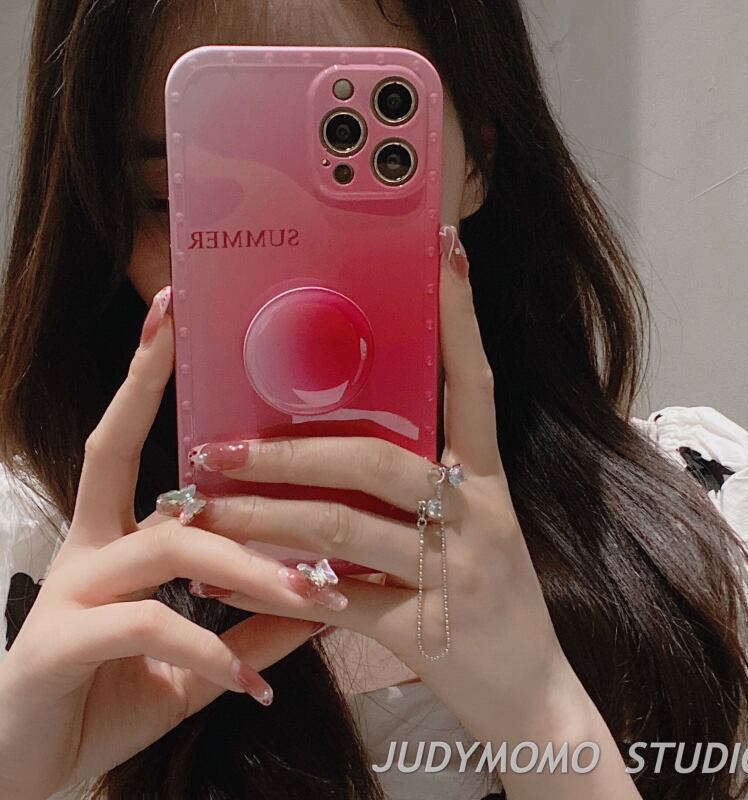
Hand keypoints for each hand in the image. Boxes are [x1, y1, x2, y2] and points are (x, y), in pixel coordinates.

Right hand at [0, 288, 321, 799]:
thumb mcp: (195, 660)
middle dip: (146, 390)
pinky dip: (210, 652)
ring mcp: (65, 593)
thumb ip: (251, 626)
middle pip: (119, 456)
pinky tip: (251, 687)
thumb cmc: (108, 699)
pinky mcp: (55, 647)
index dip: (143, 380)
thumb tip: (321, 600)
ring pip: (169, 548)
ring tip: (317, 593)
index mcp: (113, 541)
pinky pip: (149, 627)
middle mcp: (85, 550)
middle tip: (186, 331)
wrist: (30, 774)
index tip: (169, 316)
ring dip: (252, 567)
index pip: (126, 443)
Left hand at [182, 227, 573, 746]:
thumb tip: (337, 450)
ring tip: (202, 509)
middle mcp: (477, 517)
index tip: (445, 254)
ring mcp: (454, 573)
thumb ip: (422, 490)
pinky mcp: (427, 630)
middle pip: (378, 460)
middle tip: (217, 443)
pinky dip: (275, 592)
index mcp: (490, 482)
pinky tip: (226, 584)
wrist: (533, 696)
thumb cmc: (494, 602)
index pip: (477, 384)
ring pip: (344, 527)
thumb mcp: (476, 531)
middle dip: (290, 450)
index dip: (462, 319)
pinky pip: (335, 602)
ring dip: (263, 517)